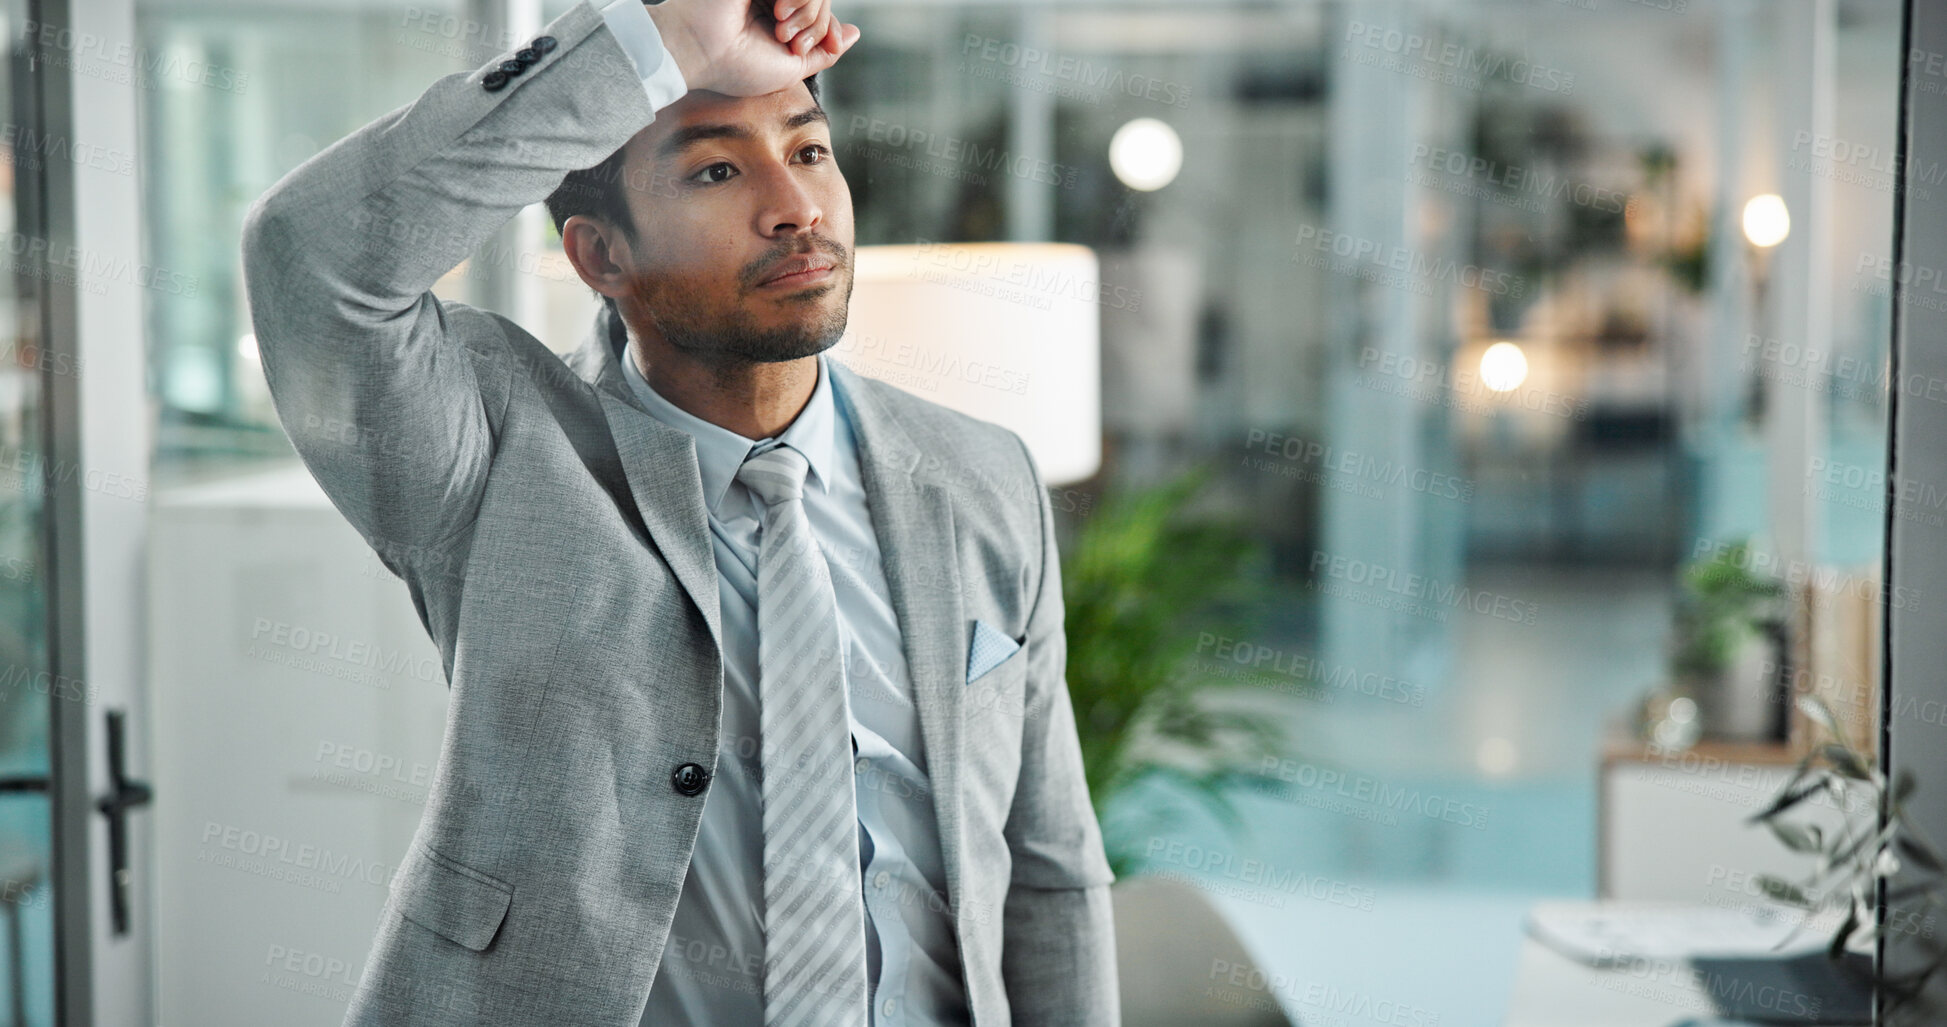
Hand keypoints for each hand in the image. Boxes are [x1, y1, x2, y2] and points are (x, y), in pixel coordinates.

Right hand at [647, 0, 860, 98]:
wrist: (703, 54)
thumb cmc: (738, 68)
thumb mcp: (793, 68)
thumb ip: (825, 51)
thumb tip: (854, 33)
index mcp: (781, 19)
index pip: (823, 11)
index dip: (828, 29)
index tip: (813, 48)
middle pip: (822, 0)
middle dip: (818, 22)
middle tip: (791, 43)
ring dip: (809, 12)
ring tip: (781, 31)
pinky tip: (776, 12)